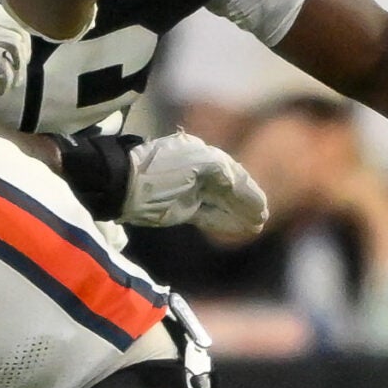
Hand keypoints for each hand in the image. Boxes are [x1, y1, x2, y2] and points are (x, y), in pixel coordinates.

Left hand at [122, 131, 270, 239]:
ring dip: (239, 215)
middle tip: (264, 218)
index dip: (250, 192)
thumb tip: (239, 182)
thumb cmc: (161, 172)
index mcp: (204, 158)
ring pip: (221, 205)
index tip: (264, 206)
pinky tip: (238, 229)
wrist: (123, 186)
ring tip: (256, 226)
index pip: (235, 176)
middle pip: (230, 192)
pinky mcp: (183, 210)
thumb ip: (222, 172)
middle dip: (247, 205)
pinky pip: (209, 217)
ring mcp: (191, 193)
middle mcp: (201, 174)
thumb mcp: (195, 164)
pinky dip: (224, 223)